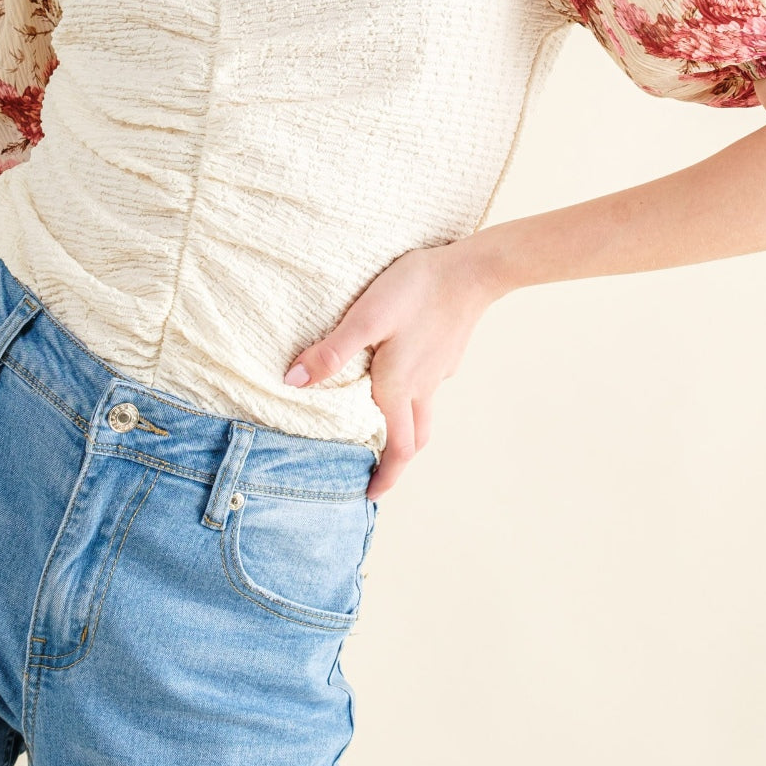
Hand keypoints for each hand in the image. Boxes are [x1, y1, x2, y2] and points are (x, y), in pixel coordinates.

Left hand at [282, 237, 510, 498]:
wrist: (472, 270)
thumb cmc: (416, 290)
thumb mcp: (366, 318)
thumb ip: (331, 352)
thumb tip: (292, 383)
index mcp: (398, 387)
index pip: (397, 450)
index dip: (385, 477)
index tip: (370, 494)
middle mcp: (421, 387)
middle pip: (413, 438)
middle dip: (396, 460)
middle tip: (376, 469)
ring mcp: (439, 370)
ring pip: (423, 412)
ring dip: (406, 430)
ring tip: (384, 427)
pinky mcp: (448, 352)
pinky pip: (429, 385)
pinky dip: (414, 395)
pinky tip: (401, 372)